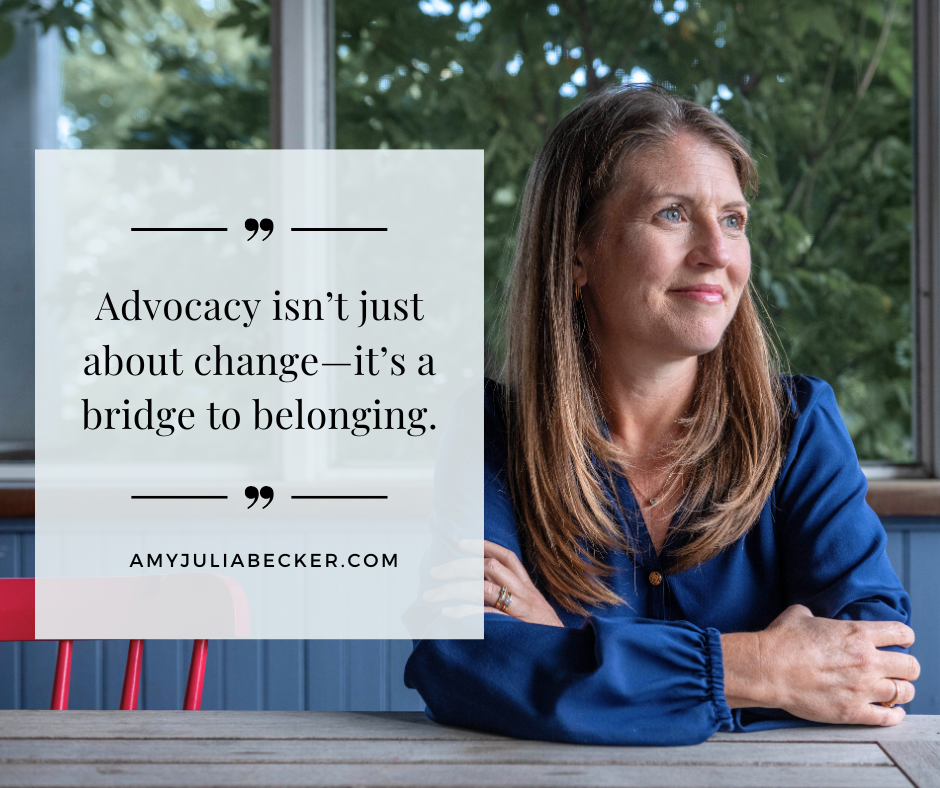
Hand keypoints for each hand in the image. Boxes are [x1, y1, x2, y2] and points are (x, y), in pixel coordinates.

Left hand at [423, 539, 563, 626]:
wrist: (568, 659)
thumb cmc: (544, 636)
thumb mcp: (532, 611)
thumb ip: (512, 598)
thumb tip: (480, 589)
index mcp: (528, 587)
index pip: (506, 557)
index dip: (483, 546)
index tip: (460, 542)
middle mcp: (525, 594)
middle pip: (489, 568)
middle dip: (459, 566)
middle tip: (435, 572)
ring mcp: (521, 611)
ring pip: (484, 589)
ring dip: (454, 589)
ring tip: (432, 595)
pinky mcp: (517, 629)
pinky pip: (487, 616)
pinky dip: (465, 613)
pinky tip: (448, 614)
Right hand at [723, 604, 918, 725]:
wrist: (768, 669)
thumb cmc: (781, 641)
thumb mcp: (798, 615)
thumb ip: (814, 615)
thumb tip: (812, 617)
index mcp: (857, 634)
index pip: (901, 633)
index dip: (904, 637)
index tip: (901, 642)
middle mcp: (867, 661)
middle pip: (911, 667)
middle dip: (907, 667)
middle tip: (897, 669)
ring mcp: (863, 688)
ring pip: (905, 693)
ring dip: (901, 691)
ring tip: (894, 691)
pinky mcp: (853, 711)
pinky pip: (888, 718)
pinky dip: (894, 715)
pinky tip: (891, 712)